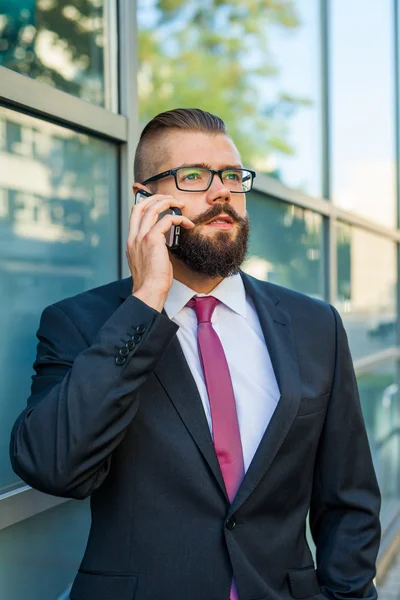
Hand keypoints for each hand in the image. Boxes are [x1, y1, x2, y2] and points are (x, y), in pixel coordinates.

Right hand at [127, 194, 194, 310]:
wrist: (149, 291)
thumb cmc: (152, 282)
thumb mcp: (149, 262)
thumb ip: (152, 250)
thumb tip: (165, 243)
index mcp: (131, 242)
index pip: (134, 214)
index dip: (146, 204)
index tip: (159, 202)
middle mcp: (133, 237)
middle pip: (140, 206)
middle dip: (156, 198)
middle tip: (170, 198)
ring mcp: (141, 237)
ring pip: (152, 208)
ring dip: (168, 202)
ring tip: (180, 204)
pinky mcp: (152, 239)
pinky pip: (167, 219)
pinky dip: (179, 218)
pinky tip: (188, 224)